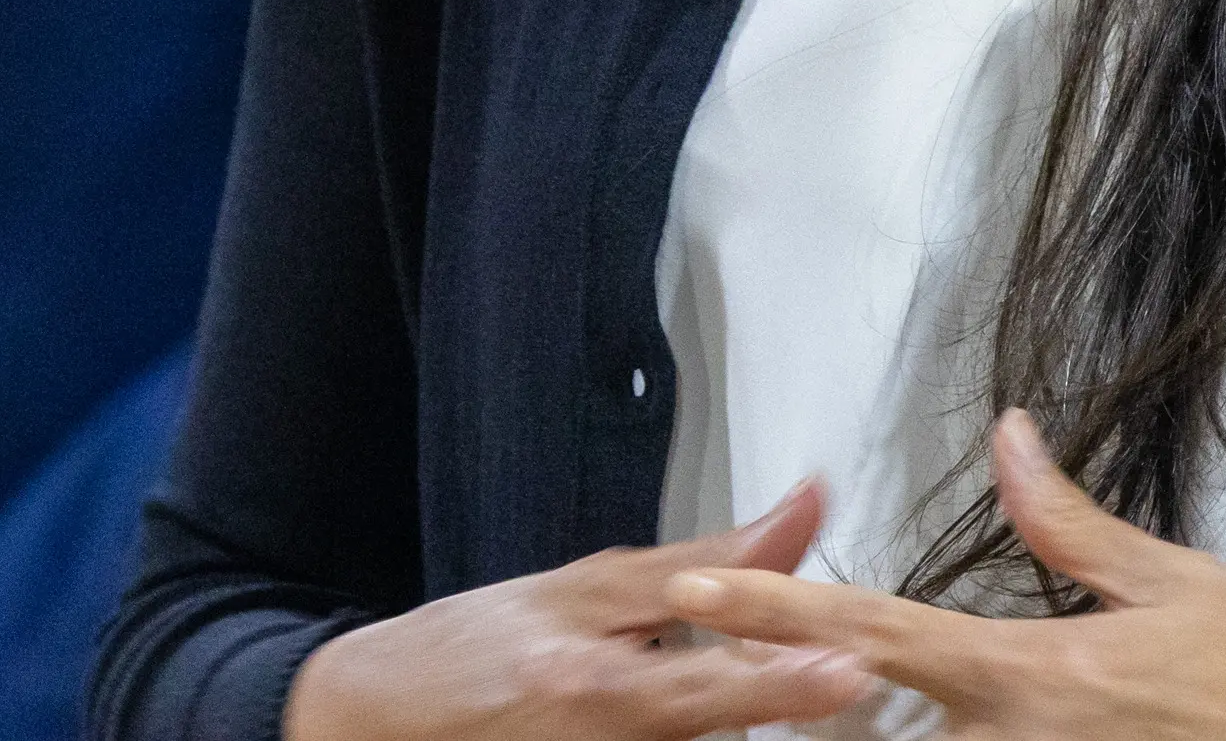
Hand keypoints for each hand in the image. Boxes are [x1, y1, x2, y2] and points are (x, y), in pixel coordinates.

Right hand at [282, 483, 877, 739]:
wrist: (377, 723)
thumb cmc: (474, 649)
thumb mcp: (584, 588)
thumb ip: (701, 561)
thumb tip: (802, 507)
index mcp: (595, 691)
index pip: (707, 689)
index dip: (782, 683)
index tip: (847, 670)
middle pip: (713, 729)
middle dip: (773, 696)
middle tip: (826, 670)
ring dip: (733, 711)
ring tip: (762, 681)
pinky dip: (688, 729)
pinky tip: (695, 705)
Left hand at [664, 413, 1225, 740]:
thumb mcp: (1172, 582)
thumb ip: (1067, 523)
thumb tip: (1009, 438)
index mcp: (1030, 677)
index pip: (870, 634)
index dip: (769, 610)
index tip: (693, 595)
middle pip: (873, 724)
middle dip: (814, 691)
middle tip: (744, 644)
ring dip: (892, 727)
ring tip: (863, 683)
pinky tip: (979, 718)